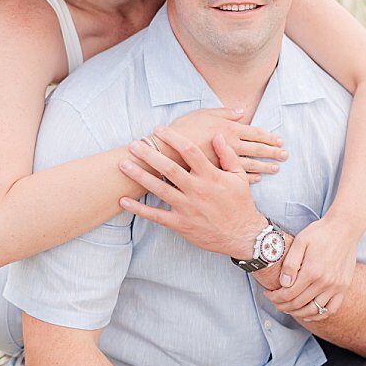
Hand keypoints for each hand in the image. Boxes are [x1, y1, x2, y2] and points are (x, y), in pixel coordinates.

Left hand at [119, 130, 264, 257]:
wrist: (242, 235)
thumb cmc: (240, 204)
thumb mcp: (240, 177)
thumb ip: (227, 155)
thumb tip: (217, 136)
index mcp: (211, 176)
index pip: (190, 151)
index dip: (173, 138)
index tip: (159, 129)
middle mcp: (197, 190)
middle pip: (169, 168)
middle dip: (149, 154)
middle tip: (134, 144)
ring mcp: (187, 208)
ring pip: (159, 189)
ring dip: (139, 176)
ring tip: (123, 164)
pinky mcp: (180, 224)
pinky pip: (156, 215)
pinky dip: (138, 208)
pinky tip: (124, 200)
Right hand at [163, 106, 285, 185]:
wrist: (165, 151)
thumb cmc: (183, 129)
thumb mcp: (204, 114)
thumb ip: (225, 113)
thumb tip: (242, 111)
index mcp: (228, 129)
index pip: (255, 133)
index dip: (268, 137)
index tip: (279, 141)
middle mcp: (230, 146)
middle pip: (256, 150)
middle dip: (272, 153)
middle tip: (285, 156)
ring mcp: (225, 161)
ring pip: (250, 165)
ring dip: (264, 167)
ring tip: (275, 169)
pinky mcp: (218, 174)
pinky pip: (237, 177)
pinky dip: (249, 177)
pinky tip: (258, 179)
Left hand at [267, 216, 359, 320]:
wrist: (345, 228)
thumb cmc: (320, 233)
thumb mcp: (300, 242)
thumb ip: (291, 264)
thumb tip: (284, 284)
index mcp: (312, 271)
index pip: (288, 294)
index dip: (275, 297)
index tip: (268, 294)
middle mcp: (325, 282)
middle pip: (298, 304)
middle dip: (282, 305)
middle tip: (275, 302)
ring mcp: (336, 286)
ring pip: (314, 310)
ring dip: (298, 312)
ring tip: (289, 308)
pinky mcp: (344, 287)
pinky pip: (331, 309)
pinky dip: (318, 315)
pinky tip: (308, 313)